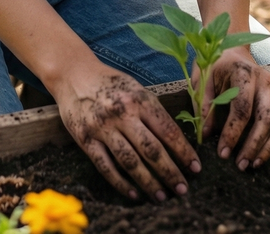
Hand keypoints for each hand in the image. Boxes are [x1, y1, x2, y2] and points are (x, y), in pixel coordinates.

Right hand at [53, 61, 201, 200]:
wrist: (74, 73)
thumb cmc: (110, 82)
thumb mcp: (135, 88)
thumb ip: (152, 110)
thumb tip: (176, 139)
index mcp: (138, 98)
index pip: (167, 129)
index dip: (183, 151)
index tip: (195, 167)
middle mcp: (121, 113)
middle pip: (151, 149)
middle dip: (170, 172)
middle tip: (182, 189)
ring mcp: (102, 127)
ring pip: (129, 161)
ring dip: (148, 182)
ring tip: (162, 196)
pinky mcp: (85, 138)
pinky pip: (105, 166)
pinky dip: (120, 183)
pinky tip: (134, 193)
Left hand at [199, 46, 269, 169]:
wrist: (233, 49)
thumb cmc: (215, 63)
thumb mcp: (203, 77)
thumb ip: (204, 103)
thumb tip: (205, 133)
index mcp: (244, 72)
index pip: (242, 108)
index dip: (232, 133)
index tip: (222, 152)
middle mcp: (264, 81)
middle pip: (265, 118)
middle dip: (253, 145)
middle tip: (240, 165)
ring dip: (266, 148)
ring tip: (251, 165)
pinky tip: (260, 156)